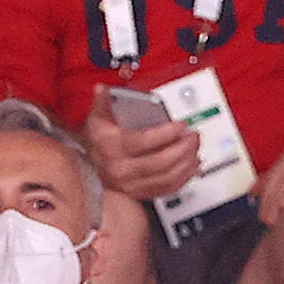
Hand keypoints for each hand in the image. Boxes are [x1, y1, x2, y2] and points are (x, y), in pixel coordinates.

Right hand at [83, 90, 202, 203]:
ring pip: (167, 177)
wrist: (89, 167)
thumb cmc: (98, 141)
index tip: (181, 125)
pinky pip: (167, 189)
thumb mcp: (97, 118)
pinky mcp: (140, 193)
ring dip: (187, 163)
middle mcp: (121, 168)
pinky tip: (191, 166)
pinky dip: (184, 178)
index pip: (144, 141)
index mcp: (112, 147)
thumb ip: (103, 102)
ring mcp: (131, 184)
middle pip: (160, 162)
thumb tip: (104, 89)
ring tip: (194, 148)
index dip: (166, 133)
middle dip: (183, 148)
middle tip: (193, 136)